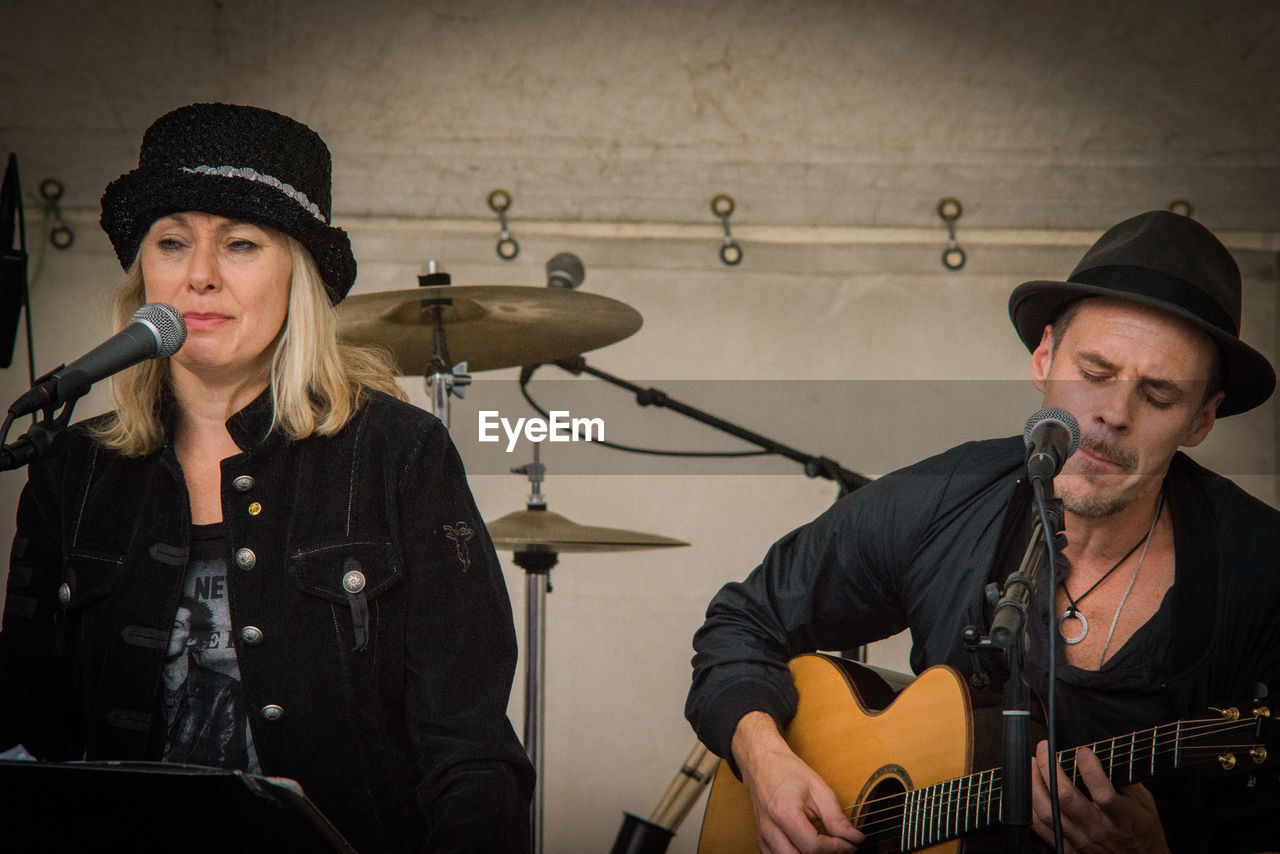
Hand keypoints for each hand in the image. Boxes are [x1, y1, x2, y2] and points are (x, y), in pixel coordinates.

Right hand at [731, 711, 863, 853]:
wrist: (763, 764)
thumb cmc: (789, 772)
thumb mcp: (819, 790)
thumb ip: (836, 819)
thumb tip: (855, 839)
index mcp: (784, 812)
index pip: (813, 846)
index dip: (837, 848)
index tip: (850, 843)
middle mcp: (769, 829)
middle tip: (841, 847)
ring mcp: (763, 837)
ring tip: (826, 846)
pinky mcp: (762, 841)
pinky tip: (807, 848)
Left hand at [1031, 740, 1170, 852]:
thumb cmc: (1143, 831)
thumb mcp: (1145, 804)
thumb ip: (1125, 781)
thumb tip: (1105, 755)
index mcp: (1120, 817)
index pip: (1102, 792)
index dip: (1090, 769)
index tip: (1083, 751)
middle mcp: (1097, 828)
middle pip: (1065, 797)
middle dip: (1050, 767)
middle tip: (1044, 749)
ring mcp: (1081, 840)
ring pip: (1048, 812)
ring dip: (1035, 785)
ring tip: (1032, 764)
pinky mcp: (1069, 848)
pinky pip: (1042, 827)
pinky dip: (1031, 807)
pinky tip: (1030, 790)